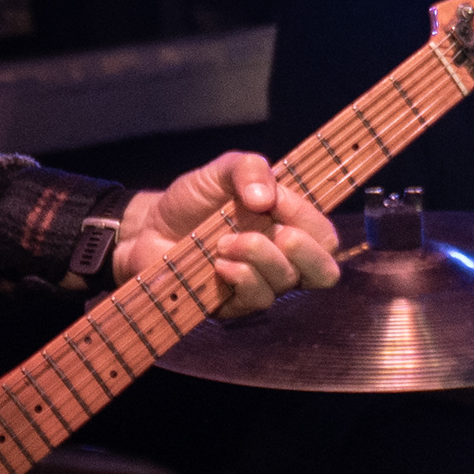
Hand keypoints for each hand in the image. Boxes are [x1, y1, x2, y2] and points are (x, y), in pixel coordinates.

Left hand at [113, 152, 341, 318]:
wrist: (148, 228)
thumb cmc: (191, 201)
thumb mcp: (221, 170)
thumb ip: (248, 168)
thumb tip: (266, 198)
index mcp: (289, 226)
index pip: (324, 234)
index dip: (307, 218)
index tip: (272, 199)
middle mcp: (283, 259)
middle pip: (324, 271)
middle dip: (304, 251)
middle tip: (280, 235)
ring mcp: (261, 284)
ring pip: (287, 281)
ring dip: (259, 256)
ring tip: (225, 242)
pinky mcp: (236, 304)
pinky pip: (258, 298)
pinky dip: (242, 277)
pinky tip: (219, 263)